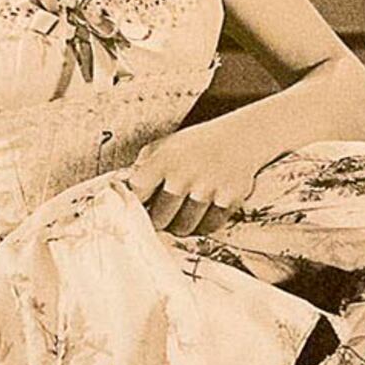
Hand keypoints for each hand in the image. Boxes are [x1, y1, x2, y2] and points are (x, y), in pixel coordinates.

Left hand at [124, 120, 283, 236]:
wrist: (241, 137)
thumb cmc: (197, 144)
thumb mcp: (165, 145)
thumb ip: (143, 166)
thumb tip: (123, 191)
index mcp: (164, 160)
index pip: (137, 194)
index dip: (136, 205)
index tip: (138, 208)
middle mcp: (185, 175)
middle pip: (160, 219)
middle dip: (159, 220)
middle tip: (162, 216)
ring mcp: (209, 189)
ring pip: (184, 227)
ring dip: (180, 226)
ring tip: (181, 215)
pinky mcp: (229, 200)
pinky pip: (208, 227)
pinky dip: (203, 225)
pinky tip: (201, 213)